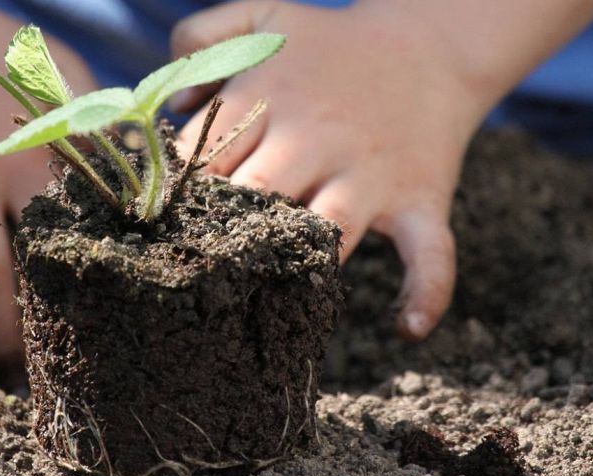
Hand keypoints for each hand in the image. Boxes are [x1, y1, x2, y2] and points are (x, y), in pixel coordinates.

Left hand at [171, 1, 482, 339]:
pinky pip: (430, 253)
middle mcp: (316, 140)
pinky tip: (407, 328)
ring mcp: (369, 175)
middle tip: (198, 264)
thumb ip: (201, 36)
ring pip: (325, 230)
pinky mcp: (419, 200)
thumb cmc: (332, 44)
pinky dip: (427, 292)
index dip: (178, 193)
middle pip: (254, 196)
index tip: (161, 221)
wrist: (429, 44)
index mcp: (271, 99)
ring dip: (296, 263)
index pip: (205, 157)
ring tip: (266, 296)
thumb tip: (174, 106)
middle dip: (223, 231)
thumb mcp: (263, 15)